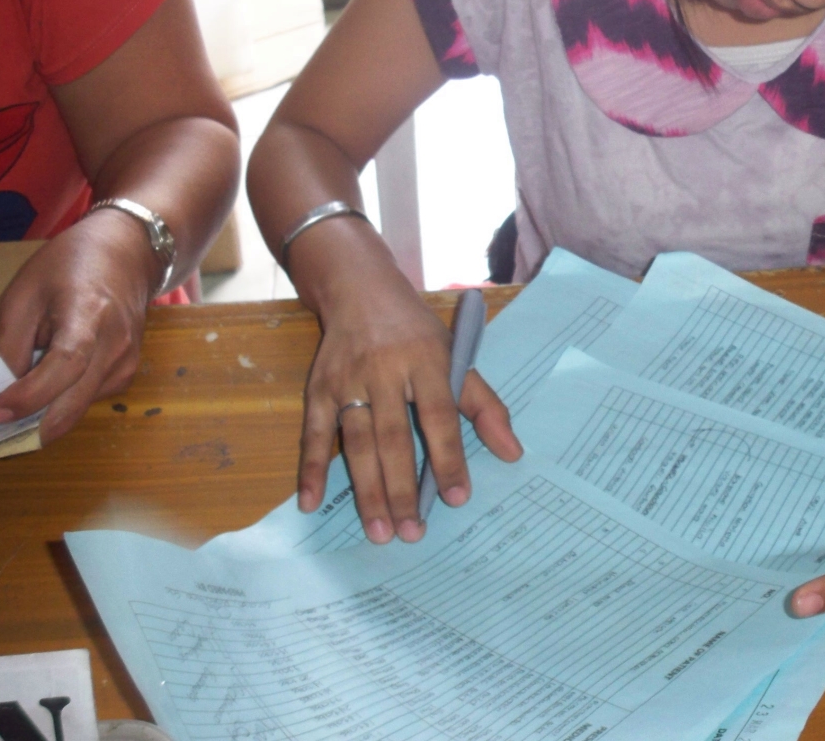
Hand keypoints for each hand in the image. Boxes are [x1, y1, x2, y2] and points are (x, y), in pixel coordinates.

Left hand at [0, 208, 161, 442]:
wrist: (128, 255)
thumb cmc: (70, 266)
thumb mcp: (24, 292)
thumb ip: (10, 343)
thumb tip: (2, 389)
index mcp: (88, 314)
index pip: (65, 365)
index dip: (29, 395)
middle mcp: (116, 344)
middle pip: (74, 401)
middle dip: (31, 423)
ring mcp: (127, 361)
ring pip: (78, 407)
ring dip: (45, 410)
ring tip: (23, 388)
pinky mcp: (128, 373)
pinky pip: (87, 400)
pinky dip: (63, 400)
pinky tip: (51, 378)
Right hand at [298, 270, 521, 544]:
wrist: (360, 291)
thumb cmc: (416, 332)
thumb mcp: (455, 356)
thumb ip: (483, 406)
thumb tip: (513, 453)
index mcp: (426, 361)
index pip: (440, 416)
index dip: (449, 458)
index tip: (457, 499)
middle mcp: (385, 371)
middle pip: (394, 437)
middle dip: (402, 489)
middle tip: (412, 534)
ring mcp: (347, 382)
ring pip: (356, 443)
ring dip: (366, 490)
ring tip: (379, 532)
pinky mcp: (317, 389)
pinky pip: (313, 433)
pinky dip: (311, 469)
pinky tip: (311, 504)